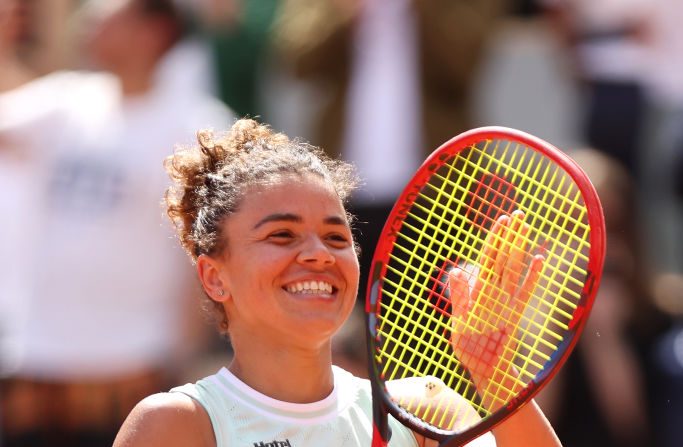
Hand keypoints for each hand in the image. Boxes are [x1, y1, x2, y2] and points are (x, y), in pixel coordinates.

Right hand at [448, 211, 543, 408]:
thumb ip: (459, 297)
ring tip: (526, 227)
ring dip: (521, 247)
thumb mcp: (458, 323)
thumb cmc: (469, 348)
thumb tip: (456, 270)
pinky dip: (535, 274)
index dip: (496, 239)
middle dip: (510, 236)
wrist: (490, 371)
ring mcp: (509, 303)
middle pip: (505, 259)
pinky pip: (528, 290)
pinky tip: (541, 259)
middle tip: (517, 214)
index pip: (488, 260)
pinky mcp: (518, 312)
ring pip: (516, 269)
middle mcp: (497, 295)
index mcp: (480, 295)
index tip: (501, 221)